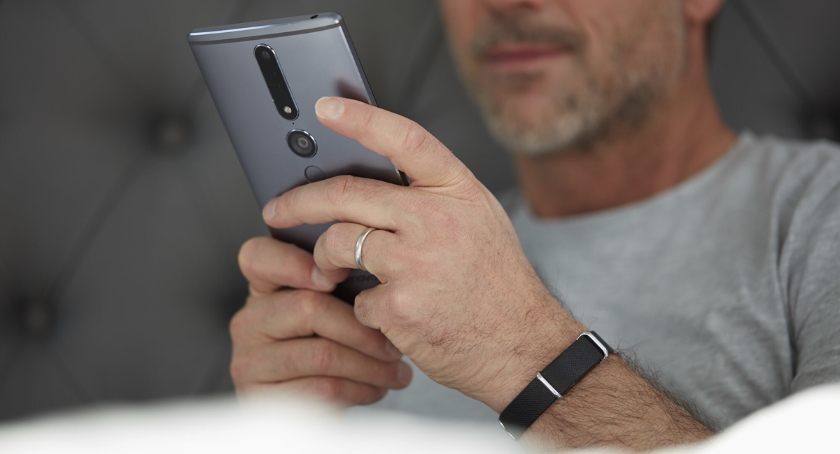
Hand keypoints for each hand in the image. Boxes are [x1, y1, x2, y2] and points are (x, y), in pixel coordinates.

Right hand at [230, 236, 411, 404]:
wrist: (305, 413)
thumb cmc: (326, 349)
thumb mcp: (327, 313)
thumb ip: (339, 288)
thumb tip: (381, 276)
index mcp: (264, 288)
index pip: (258, 257)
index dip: (296, 262)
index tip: (339, 275)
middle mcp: (249, 320)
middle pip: (307, 307)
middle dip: (362, 328)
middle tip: (394, 343)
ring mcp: (250, 360)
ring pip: (321, 354)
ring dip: (369, 365)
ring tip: (397, 371)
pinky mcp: (262, 398)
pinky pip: (321, 389)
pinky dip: (359, 389)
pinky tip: (378, 389)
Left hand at [262, 97, 584, 411]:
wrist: (523, 347)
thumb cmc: (497, 284)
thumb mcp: (479, 221)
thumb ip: (433, 196)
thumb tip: (372, 182)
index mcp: (458, 191)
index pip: (404, 138)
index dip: (361, 119)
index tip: (327, 108)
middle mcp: (438, 219)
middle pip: (348, 194)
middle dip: (299, 202)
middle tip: (278, 209)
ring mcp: (418, 262)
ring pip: (339, 243)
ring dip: (324, 259)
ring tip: (330, 270)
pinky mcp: (401, 306)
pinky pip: (355, 296)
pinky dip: (361, 306)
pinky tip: (386, 313)